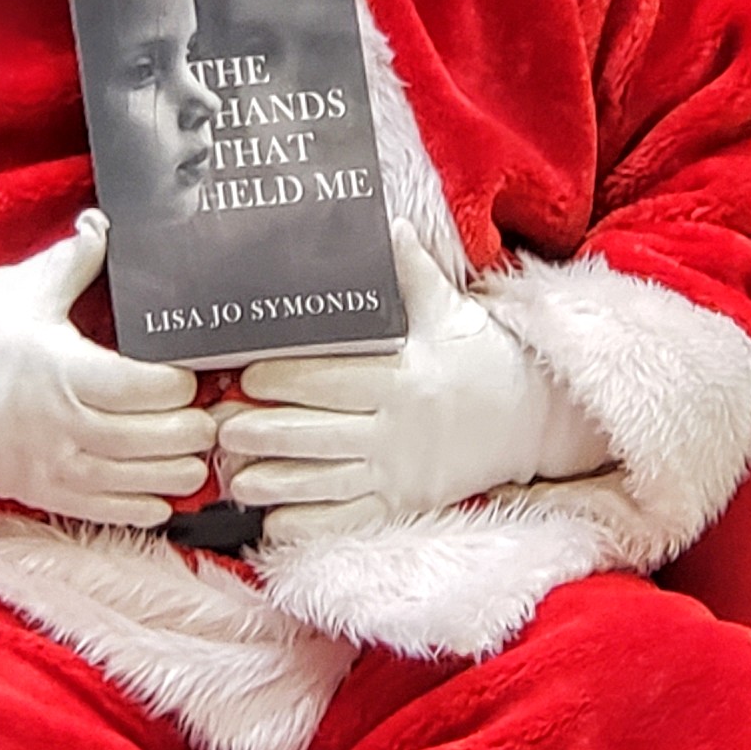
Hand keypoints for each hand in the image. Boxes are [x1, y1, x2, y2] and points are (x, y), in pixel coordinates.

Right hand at [0, 209, 214, 528]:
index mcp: (64, 368)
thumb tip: (107, 223)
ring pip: (137, 483)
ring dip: (176, 472)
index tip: (194, 374)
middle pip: (155, 439)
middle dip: (193, 429)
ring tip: (194, 455)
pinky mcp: (34, 492)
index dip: (183, 385)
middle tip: (210, 415)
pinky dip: (141, 509)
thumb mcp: (26, 285)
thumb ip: (78, 258)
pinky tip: (162, 497)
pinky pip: (103, 513)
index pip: (150, 388)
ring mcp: (47, 465)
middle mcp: (60, 423)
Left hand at [217, 226, 609, 537]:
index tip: (248, 376)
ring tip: (233, 477)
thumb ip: (412, 272)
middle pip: (318, 434)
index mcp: (403, 378)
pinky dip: (309, 525)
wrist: (531, 421)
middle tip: (219, 428)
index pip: (332, 380)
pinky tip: (272, 521)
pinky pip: (349, 523)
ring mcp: (398, 474)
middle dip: (264, 432)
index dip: (285, 379)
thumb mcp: (451, 311)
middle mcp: (396, 429)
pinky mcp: (402, 507)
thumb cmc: (479, 359)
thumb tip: (389, 224)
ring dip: (275, 483)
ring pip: (326, 483)